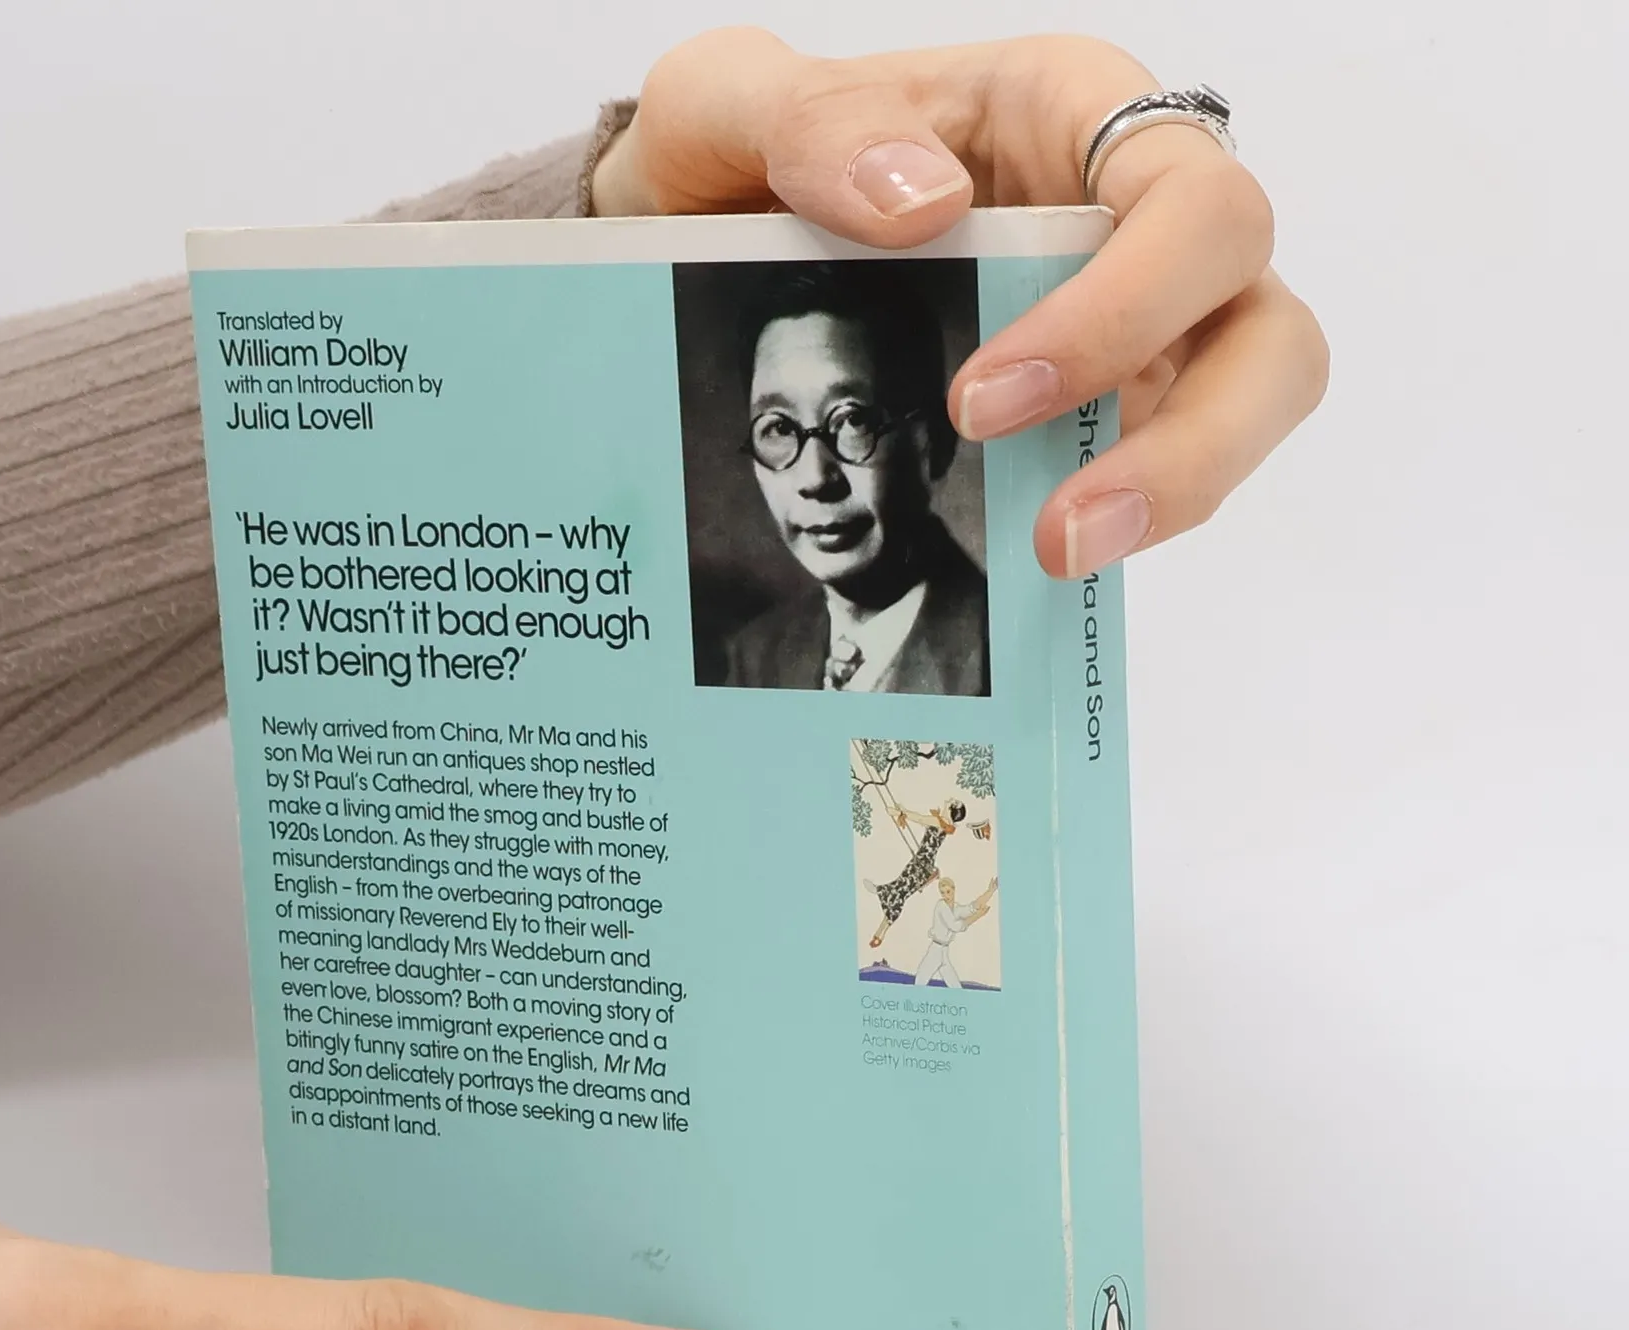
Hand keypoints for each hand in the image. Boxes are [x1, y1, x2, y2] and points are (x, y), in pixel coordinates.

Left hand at [594, 30, 1327, 576]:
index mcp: (1070, 116)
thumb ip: (808, 127)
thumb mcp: (731, 108)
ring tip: (1059, 559)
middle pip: (1263, 323)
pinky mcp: (1111, 412)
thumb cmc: (755, 157)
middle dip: (1184, 440)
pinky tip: (1029, 573)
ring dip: (1178, 493)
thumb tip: (918, 201)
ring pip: (1251, 403)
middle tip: (1054, 526)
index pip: (1184, 197)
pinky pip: (1161, 473)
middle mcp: (1135, 220)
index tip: (980, 399)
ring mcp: (1141, 326)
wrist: (713, 242)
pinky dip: (1115, 528)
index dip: (1120, 308)